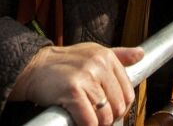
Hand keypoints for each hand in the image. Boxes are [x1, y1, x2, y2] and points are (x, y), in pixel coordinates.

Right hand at [9, 44, 143, 125]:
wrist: (32, 67)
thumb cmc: (62, 63)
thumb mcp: (92, 53)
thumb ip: (118, 56)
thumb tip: (140, 54)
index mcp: (106, 57)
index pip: (127, 92)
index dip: (118, 107)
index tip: (107, 110)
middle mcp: (98, 65)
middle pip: (118, 107)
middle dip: (108, 118)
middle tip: (94, 117)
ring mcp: (86, 77)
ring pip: (105, 116)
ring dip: (96, 124)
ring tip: (85, 118)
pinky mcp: (73, 91)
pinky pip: (90, 122)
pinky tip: (77, 120)